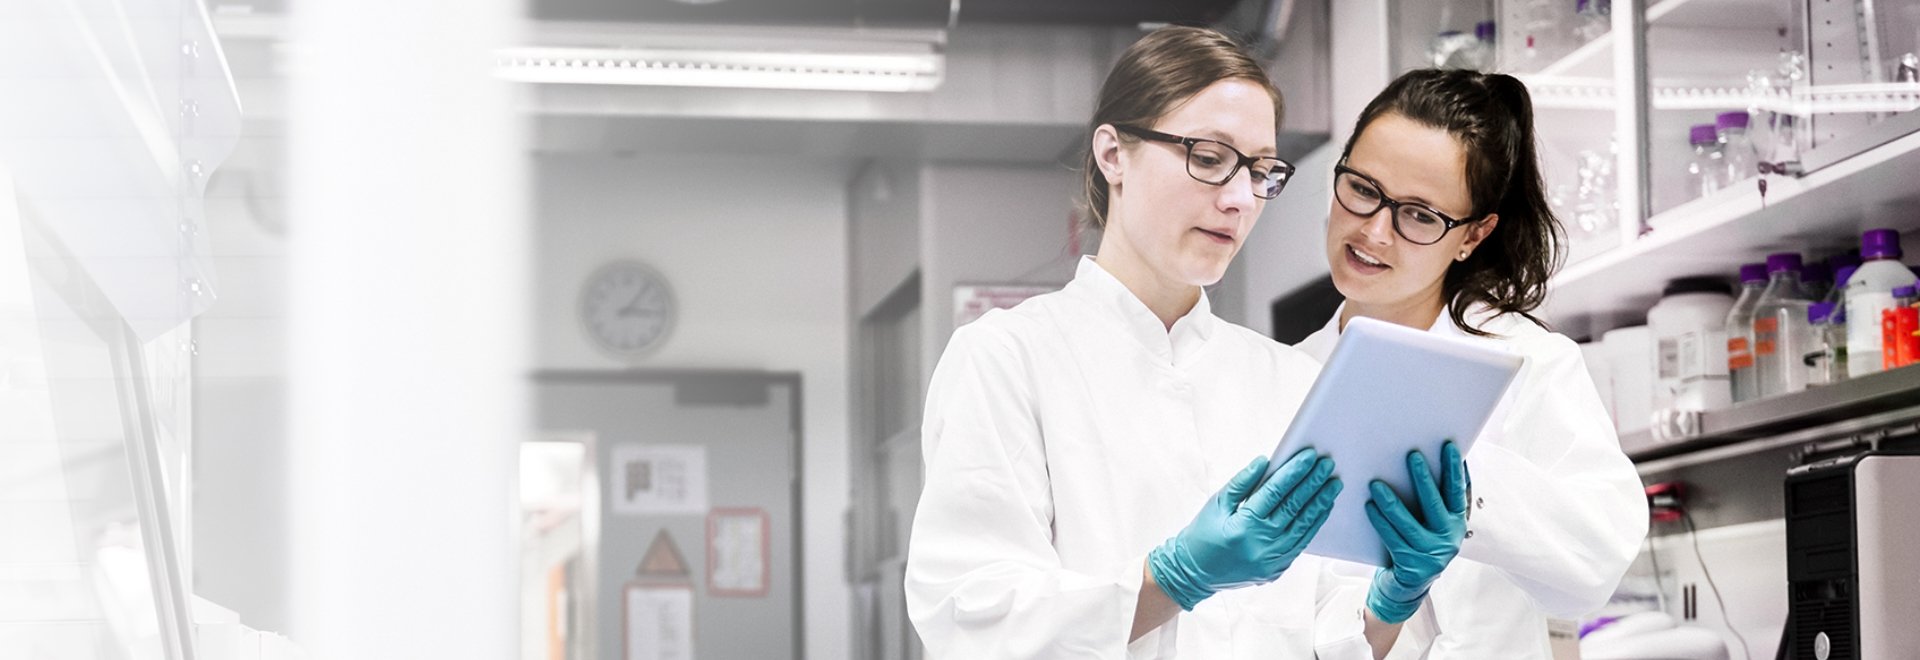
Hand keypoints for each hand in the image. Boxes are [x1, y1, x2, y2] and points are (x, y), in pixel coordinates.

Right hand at [1148, 448, 1342, 610]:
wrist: (1193, 573)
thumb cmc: (1202, 535)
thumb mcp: (1216, 504)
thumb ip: (1242, 482)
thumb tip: (1264, 462)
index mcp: (1244, 525)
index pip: (1276, 492)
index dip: (1294, 472)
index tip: (1309, 456)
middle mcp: (1261, 544)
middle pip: (1294, 507)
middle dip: (1313, 483)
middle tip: (1327, 465)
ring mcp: (1271, 560)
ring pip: (1303, 527)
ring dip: (1321, 503)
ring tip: (1333, 485)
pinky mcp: (1277, 569)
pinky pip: (1301, 543)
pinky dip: (1313, 524)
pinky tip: (1322, 509)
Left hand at [1364, 441, 1468, 623]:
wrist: (1410, 585)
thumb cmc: (1421, 543)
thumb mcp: (1436, 524)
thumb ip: (1440, 498)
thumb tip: (1440, 461)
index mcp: (1457, 522)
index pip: (1457, 491)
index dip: (1453, 469)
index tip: (1448, 446)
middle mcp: (1449, 538)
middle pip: (1434, 503)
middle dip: (1423, 478)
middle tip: (1411, 455)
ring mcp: (1431, 553)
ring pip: (1408, 523)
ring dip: (1391, 501)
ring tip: (1376, 484)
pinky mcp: (1411, 565)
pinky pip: (1392, 538)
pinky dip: (1380, 522)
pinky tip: (1369, 506)